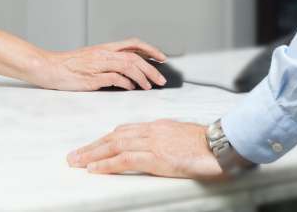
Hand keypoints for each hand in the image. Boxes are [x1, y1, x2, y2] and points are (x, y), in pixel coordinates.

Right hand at [32, 38, 167, 90]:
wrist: (48, 67)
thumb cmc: (68, 65)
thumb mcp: (92, 59)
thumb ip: (109, 63)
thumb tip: (128, 74)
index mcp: (105, 48)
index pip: (133, 44)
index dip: (150, 49)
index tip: (162, 58)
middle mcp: (103, 53)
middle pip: (134, 57)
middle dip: (151, 68)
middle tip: (161, 80)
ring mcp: (98, 65)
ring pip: (128, 66)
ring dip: (142, 77)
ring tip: (149, 87)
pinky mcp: (92, 77)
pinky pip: (114, 78)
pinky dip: (126, 83)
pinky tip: (131, 88)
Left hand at [68, 120, 225, 178]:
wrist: (221, 144)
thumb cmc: (208, 144)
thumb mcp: (183, 138)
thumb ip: (168, 141)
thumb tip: (162, 149)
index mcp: (158, 126)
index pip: (124, 130)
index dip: (106, 139)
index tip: (93, 146)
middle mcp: (152, 131)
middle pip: (114, 136)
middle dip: (92, 146)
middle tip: (74, 155)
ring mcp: (153, 143)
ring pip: (114, 146)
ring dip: (92, 154)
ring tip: (77, 162)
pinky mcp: (156, 157)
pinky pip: (125, 159)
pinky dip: (107, 164)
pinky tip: (95, 169)